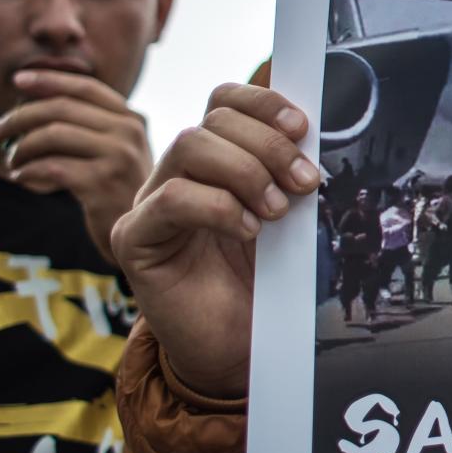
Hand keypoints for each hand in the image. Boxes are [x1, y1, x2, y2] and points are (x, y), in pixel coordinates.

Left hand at [0, 69, 153, 263]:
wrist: (147, 237)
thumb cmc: (122, 194)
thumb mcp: (117, 153)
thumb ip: (91, 128)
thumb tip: (34, 101)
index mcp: (132, 119)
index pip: (85, 87)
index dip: (49, 80)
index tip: (17, 80)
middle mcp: (129, 132)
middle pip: (62, 108)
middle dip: (19, 116)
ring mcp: (119, 157)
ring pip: (52, 134)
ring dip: (20, 147)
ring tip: (11, 161)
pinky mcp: (103, 184)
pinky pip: (50, 167)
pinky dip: (27, 171)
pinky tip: (20, 178)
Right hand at [109, 83, 319, 398]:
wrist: (234, 349)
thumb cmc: (261, 284)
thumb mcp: (286, 220)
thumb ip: (289, 177)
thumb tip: (316, 137)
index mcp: (213, 161)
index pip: (224, 103)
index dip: (262, 103)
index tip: (302, 127)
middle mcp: (176, 174)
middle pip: (212, 121)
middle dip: (268, 145)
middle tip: (305, 182)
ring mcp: (150, 203)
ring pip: (190, 146)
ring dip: (245, 172)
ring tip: (276, 211)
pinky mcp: (135, 239)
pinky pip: (171, 198)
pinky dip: (218, 207)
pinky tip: (247, 231)